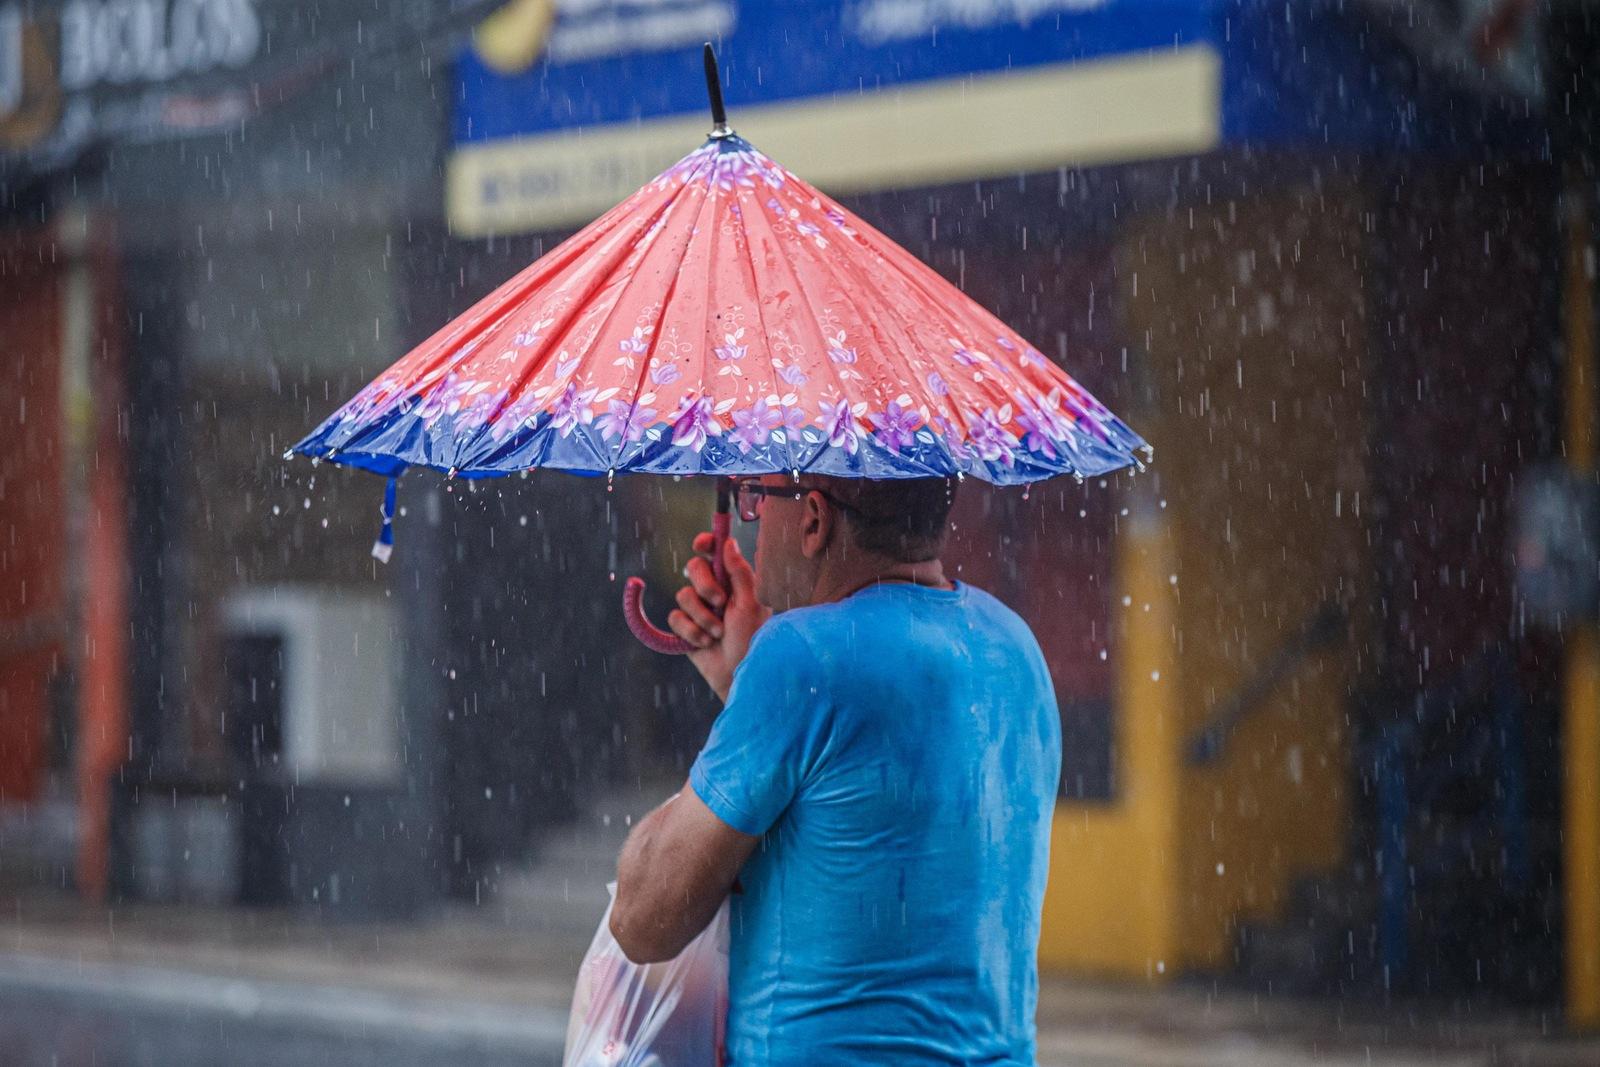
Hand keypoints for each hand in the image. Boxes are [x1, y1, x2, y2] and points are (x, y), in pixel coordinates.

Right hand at [668, 533, 770, 701]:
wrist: (739, 673)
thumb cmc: (753, 638)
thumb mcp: (751, 603)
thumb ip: (740, 571)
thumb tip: (728, 542)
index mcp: (733, 581)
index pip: (715, 552)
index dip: (705, 543)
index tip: (701, 544)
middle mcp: (715, 591)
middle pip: (693, 568)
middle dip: (705, 586)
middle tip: (721, 603)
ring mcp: (699, 609)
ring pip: (683, 595)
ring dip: (702, 617)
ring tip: (719, 633)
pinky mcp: (685, 628)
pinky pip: (675, 618)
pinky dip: (691, 632)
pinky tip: (705, 643)